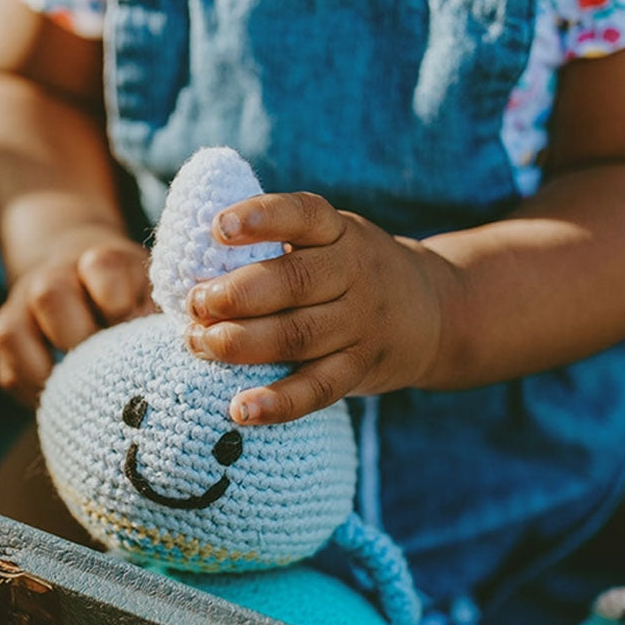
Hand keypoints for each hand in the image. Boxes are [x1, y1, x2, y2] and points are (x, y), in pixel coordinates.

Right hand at [0, 223, 153, 406]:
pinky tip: (67, 401)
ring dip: (50, 369)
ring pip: (13, 332)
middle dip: (82, 337)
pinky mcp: (8, 341)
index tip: (137, 329)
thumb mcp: (150, 288)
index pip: (102, 268)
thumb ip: (159, 314)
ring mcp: (21, 307)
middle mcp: (52, 277)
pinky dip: (35, 393)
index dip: (121, 305)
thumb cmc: (128, 292)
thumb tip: (174, 355)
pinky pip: (7, 373)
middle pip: (51, 296)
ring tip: (85, 390)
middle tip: (111, 365)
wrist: (76, 268)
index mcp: (98, 259)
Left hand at [184, 192, 455, 423]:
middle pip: (294, 282)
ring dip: (241, 343)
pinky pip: (317, 389)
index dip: (262, 218)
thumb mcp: (330, 240)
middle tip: (195, 302)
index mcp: (339, 232)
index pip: (304, 215)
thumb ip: (277, 244)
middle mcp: (354, 275)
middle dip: (235, 294)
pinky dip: (277, 402)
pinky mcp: (359, 370)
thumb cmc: (349, 272)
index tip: (219, 227)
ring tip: (198, 344)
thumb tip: (190, 263)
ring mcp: (359, 325)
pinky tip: (239, 409)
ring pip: (298, 336)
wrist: (434, 312)